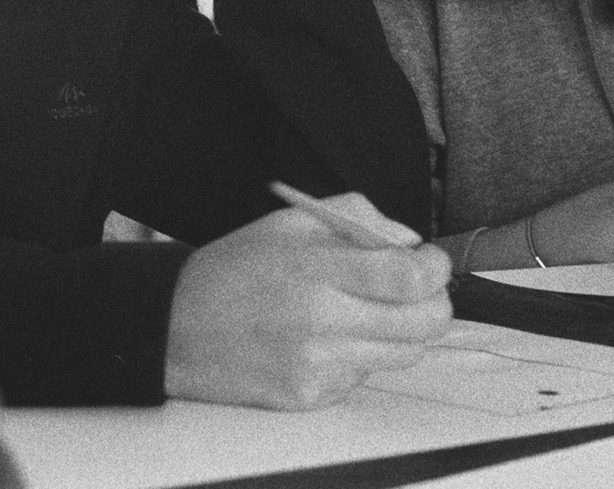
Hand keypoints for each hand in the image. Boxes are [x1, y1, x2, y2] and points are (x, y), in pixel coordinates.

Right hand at [164, 193, 453, 410]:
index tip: (431, 262)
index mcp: (318, 269)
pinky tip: (324, 338)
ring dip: (398, 331)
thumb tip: (410, 242)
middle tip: (415, 289)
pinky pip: (364, 377)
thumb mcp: (294, 221)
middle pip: (423, 324)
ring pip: (403, 355)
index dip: (436, 269)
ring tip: (362, 310)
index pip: (411, 278)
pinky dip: (357, 355)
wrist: (176, 326)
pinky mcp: (311, 396)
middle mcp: (322, 321)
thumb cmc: (235, 269)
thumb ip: (360, 218)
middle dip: (433, 302)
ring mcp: (318, 365)